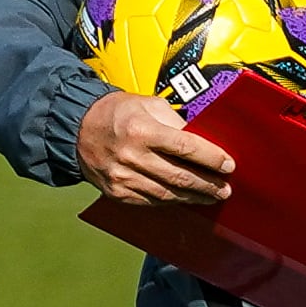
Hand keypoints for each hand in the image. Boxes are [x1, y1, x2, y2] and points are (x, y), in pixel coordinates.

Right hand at [78, 88, 233, 207]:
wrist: (78, 128)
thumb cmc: (115, 113)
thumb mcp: (148, 104)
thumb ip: (175, 121)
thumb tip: (203, 140)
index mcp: (141, 129)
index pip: (185, 147)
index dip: (211, 158)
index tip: (227, 164)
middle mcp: (131, 155)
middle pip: (180, 176)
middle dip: (208, 184)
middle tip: (225, 187)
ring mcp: (123, 177)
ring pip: (167, 194)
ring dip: (193, 197)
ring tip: (211, 196)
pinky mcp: (117, 192)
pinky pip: (151, 202)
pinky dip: (172, 201)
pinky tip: (185, 198)